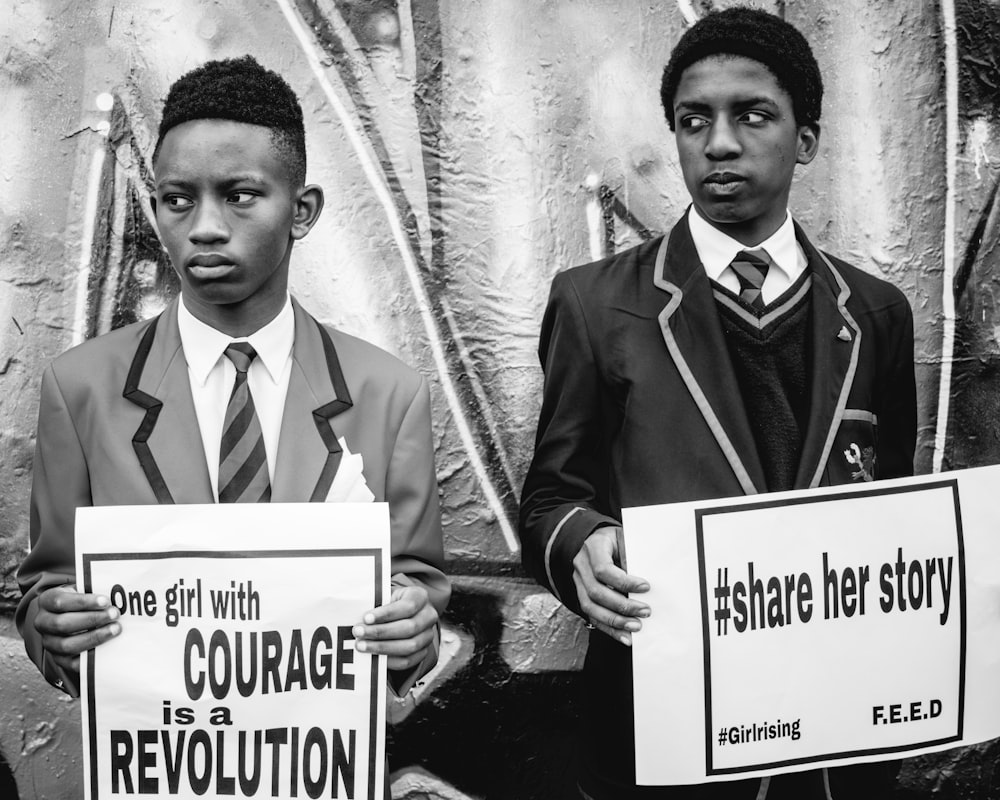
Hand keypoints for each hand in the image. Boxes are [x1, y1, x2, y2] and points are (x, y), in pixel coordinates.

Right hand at [34, 586, 121, 672]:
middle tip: (114, 614)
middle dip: (92, 619)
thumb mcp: (84, 589)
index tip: (106, 601)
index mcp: (46, 601)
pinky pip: (74, 663)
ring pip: (66, 645)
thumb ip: (93, 588)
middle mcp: (43, 623)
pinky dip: (91, 654)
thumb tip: (114, 589)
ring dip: (94, 637)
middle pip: (62, 624)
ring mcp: (49, 643)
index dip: (83, 602)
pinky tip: (107, 646)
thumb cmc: (83, 600)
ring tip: (115, 629)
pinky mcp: (59, 659)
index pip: (60, 601)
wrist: (74, 616)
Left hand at [352, 585, 436, 671]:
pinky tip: (373, 656)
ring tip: (362, 646)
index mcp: (420, 596)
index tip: (366, 618)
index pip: (407, 606)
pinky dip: (389, 660)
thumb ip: (375, 603)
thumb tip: (358, 615)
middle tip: (359, 633)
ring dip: (382, 647)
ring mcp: (428, 635)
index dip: (387, 613)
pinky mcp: (423, 652)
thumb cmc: (390, 604)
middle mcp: (429, 615)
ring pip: (409, 646)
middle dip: (381, 632)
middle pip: (409, 627)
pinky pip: (407, 661)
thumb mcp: (386, 596)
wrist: (403, 616)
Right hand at [573, 526, 649, 645]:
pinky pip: (592, 616)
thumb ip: (633, 557)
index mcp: (593, 546)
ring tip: (636, 627)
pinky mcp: (582, 595)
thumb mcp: (626, 540)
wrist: (598, 540)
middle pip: (596, 592)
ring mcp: (578, 581)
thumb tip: (647, 583)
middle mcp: (581, 564)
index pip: (603, 569)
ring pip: (590, 607)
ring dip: (615, 621)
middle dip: (622, 606)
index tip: (646, 587)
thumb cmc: (616, 541)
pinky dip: (609, 629)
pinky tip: (625, 637)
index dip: (624, 581)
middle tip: (645, 611)